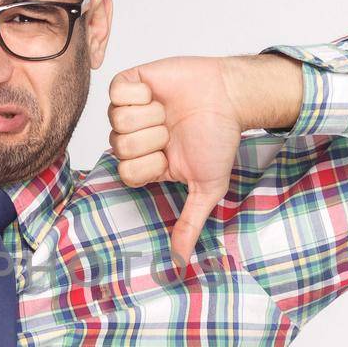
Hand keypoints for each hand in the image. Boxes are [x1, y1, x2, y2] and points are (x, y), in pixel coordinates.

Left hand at [107, 54, 300, 270]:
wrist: (230, 96)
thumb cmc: (219, 138)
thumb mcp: (207, 187)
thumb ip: (190, 223)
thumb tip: (180, 263)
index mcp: (144, 163)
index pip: (126, 173)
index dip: (149, 164)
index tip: (170, 156)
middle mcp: (132, 138)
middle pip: (120, 147)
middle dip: (153, 138)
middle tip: (172, 130)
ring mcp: (128, 110)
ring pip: (117, 120)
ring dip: (151, 115)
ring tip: (168, 110)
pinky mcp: (130, 83)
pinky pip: (117, 91)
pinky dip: (141, 93)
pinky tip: (157, 92)